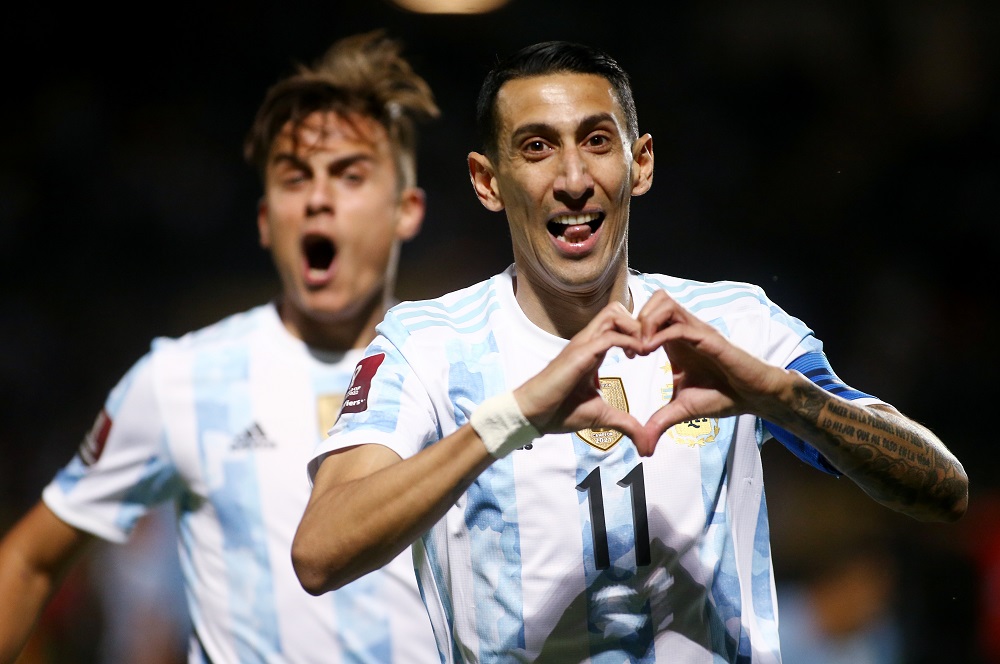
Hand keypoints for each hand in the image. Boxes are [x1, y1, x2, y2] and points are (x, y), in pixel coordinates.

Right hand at [513, 302, 649, 443]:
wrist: (534, 415)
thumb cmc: (560, 412)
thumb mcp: (601, 416)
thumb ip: (625, 423)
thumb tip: (644, 442)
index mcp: (592, 351)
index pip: (616, 323)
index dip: (636, 332)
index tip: (647, 353)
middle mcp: (587, 342)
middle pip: (616, 310)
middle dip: (639, 323)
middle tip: (649, 347)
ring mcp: (582, 345)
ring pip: (613, 314)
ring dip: (635, 328)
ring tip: (643, 350)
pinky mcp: (579, 354)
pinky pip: (608, 336)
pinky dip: (629, 341)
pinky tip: (636, 357)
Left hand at [634, 290, 790, 455]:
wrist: (754, 397)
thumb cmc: (722, 396)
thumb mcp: (682, 409)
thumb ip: (659, 422)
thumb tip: (643, 447)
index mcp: (675, 340)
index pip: (648, 314)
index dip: (631, 329)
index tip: (625, 354)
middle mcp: (685, 330)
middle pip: (655, 299)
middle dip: (635, 319)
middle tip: (629, 347)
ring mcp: (697, 331)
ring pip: (664, 302)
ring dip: (646, 321)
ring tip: (639, 349)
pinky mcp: (709, 338)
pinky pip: (680, 325)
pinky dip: (659, 334)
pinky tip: (648, 352)